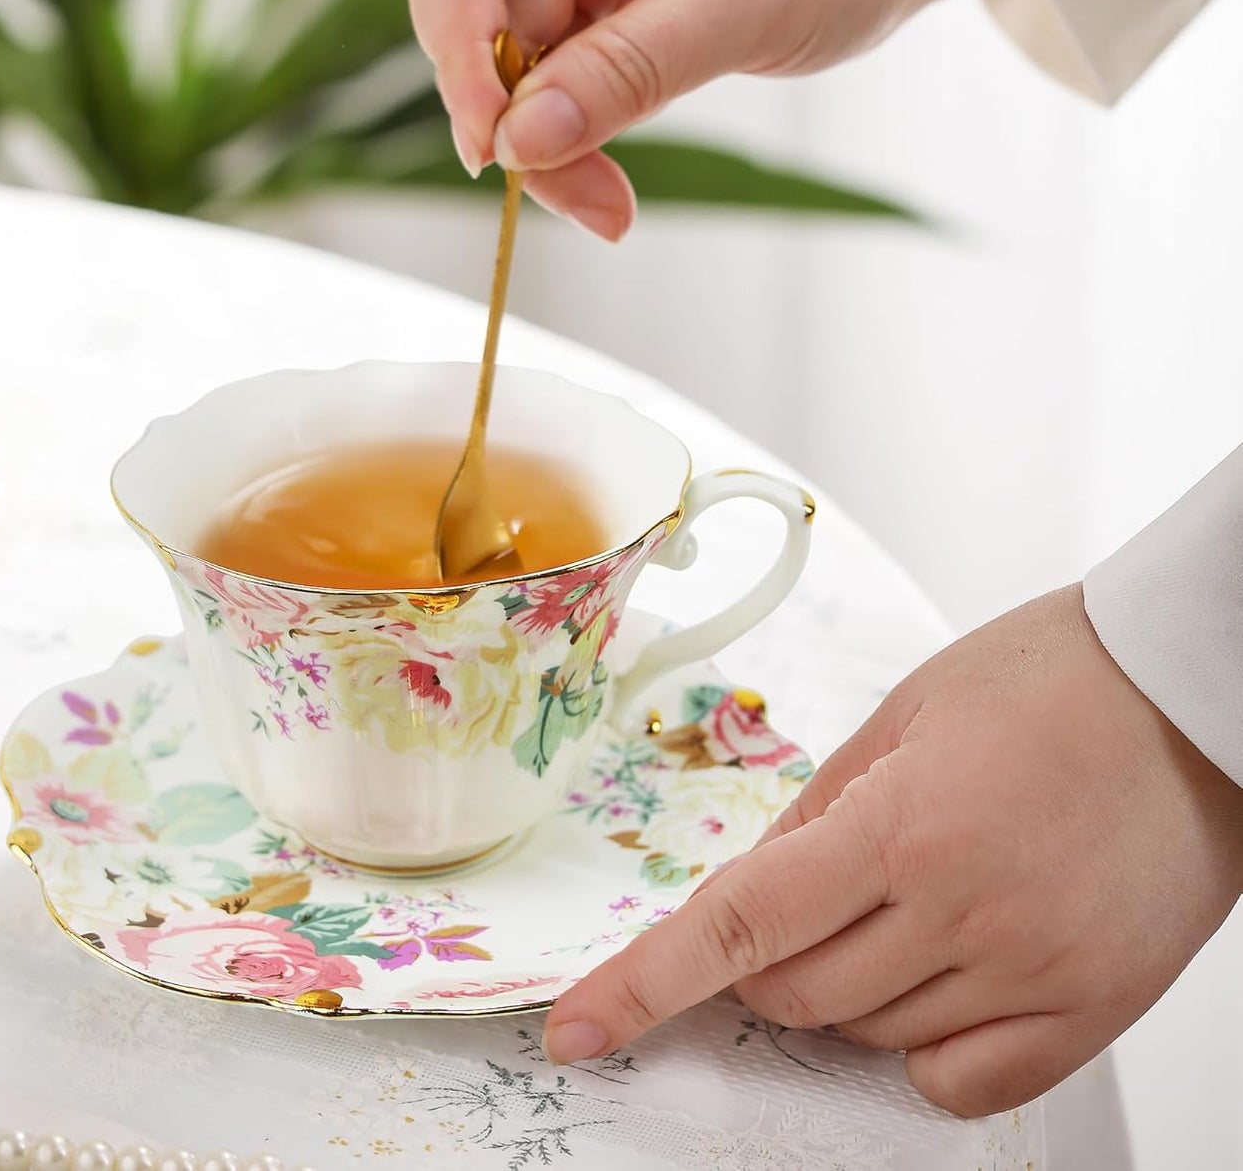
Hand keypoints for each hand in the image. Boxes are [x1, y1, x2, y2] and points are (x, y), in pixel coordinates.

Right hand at [400, 0, 1008, 237]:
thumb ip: (627, 70)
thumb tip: (521, 142)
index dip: (454, 49)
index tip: (495, 143)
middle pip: (474, 25)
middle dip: (515, 122)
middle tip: (580, 199)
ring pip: (512, 77)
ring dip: (548, 151)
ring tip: (609, 208)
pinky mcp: (600, 17)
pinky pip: (557, 95)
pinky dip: (575, 147)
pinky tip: (609, 187)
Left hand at [542, 585, 1242, 1115]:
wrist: (1192, 693)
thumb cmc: (1049, 677)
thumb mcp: (905, 712)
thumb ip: (818, 809)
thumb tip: (755, 885)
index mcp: (904, 826)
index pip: (739, 925)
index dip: (645, 984)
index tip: (580, 1029)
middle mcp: (965, 914)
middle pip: (795, 994)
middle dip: (758, 962)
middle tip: (796, 900)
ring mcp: (1034, 974)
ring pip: (869, 1037)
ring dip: (840, 989)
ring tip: (896, 900)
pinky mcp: (1092, 1011)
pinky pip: (963, 1083)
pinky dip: (918, 1046)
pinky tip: (936, 972)